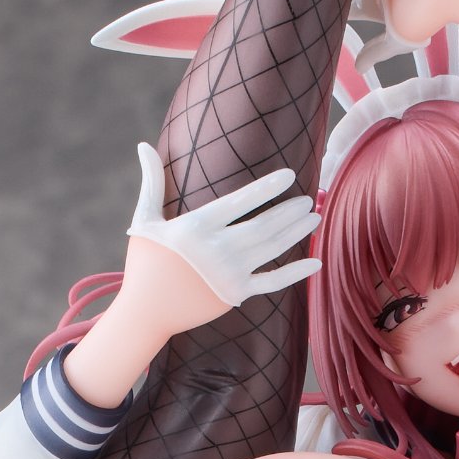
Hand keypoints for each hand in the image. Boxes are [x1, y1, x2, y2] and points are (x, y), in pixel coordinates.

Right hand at [127, 145, 317, 310]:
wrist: (145, 312)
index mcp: (197, 228)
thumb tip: (142, 146)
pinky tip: (316, 262)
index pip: (240, 202)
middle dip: (289, 212)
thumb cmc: (145, 261)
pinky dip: (296, 273)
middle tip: (308, 200)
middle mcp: (217, 251)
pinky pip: (273, 282)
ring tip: (313, 218)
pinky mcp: (235, 294)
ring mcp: (229, 274)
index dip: (267, 188)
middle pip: (264, 226)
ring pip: (272, 249)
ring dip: (296, 233)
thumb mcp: (144, 220)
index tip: (289, 175)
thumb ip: (152, 182)